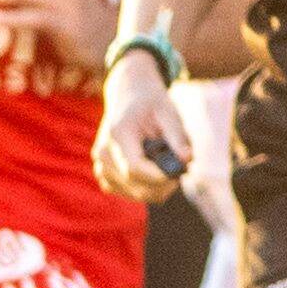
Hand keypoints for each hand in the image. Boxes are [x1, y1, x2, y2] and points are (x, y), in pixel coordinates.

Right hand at [91, 59, 190, 201]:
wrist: (127, 94)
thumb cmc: (150, 103)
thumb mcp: (169, 113)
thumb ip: (178, 137)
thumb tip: (186, 161)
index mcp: (119, 133)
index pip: (134, 167)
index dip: (159, 177)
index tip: (180, 173)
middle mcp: (103, 151)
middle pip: (134, 185)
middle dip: (163, 185)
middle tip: (181, 171)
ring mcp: (100, 163)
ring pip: (131, 193)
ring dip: (154, 188)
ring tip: (165, 166)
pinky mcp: (102, 172)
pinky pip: (124, 192)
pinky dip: (141, 189)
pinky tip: (151, 173)